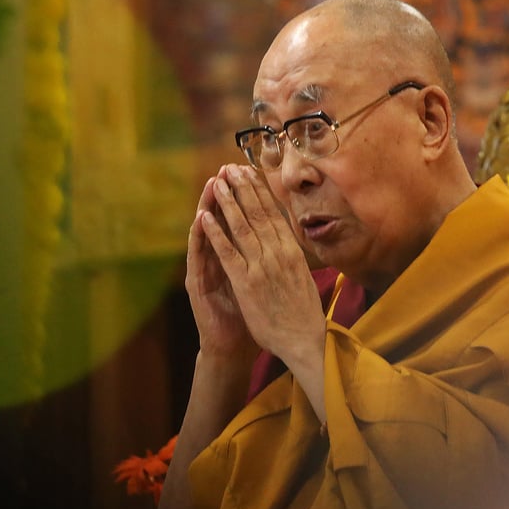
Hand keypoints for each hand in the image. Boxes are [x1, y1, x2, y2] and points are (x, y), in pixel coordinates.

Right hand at [185, 169, 258, 367]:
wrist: (231, 348)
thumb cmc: (250, 318)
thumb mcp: (264, 284)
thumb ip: (266, 261)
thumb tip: (283, 242)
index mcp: (237, 258)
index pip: (240, 221)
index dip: (245, 198)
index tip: (251, 174)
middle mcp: (218, 260)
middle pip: (223, 220)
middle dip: (227, 193)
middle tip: (230, 168)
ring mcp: (205, 270)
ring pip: (208, 232)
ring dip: (210, 206)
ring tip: (213, 183)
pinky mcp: (197, 284)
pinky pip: (200, 256)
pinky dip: (201, 235)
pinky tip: (201, 217)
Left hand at [200, 164, 324, 366]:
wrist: (305, 340)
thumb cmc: (305, 313)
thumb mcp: (304, 277)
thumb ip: (293, 258)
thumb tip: (288, 242)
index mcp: (292, 251)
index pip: (273, 214)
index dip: (259, 191)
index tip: (249, 173)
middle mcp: (278, 253)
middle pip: (257, 213)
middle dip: (242, 188)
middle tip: (229, 168)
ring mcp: (261, 266)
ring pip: (241, 226)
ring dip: (227, 202)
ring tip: (216, 183)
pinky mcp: (246, 282)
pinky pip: (227, 252)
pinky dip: (215, 233)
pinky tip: (204, 217)